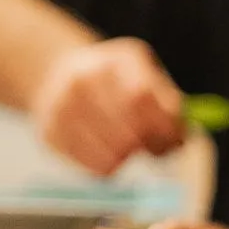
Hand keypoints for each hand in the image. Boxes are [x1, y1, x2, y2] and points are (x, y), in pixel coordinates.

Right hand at [30, 37, 185, 176]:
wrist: (62, 75)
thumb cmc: (121, 85)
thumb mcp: (150, 80)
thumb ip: (171, 108)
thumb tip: (179, 141)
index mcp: (119, 60)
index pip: (141, 98)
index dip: (163, 128)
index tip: (172, 139)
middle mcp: (84, 76)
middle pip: (127, 132)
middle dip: (146, 146)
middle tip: (148, 146)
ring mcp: (62, 104)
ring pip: (112, 156)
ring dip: (129, 159)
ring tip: (127, 148)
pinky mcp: (49, 132)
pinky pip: (94, 168)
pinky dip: (110, 168)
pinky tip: (109, 153)